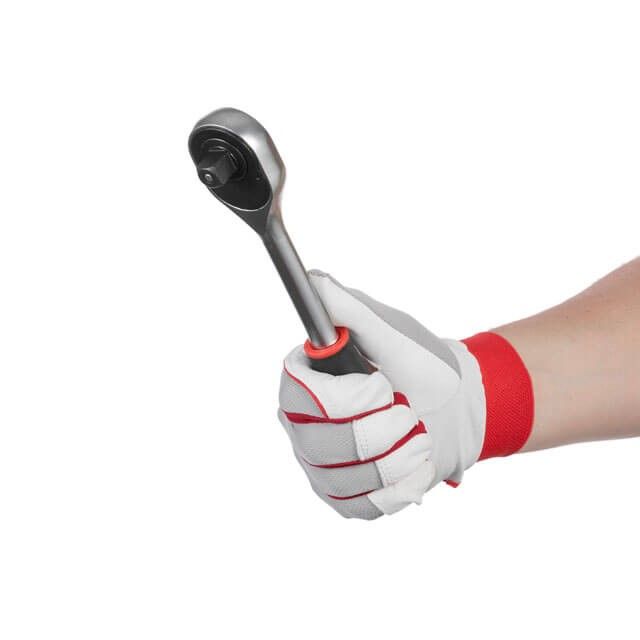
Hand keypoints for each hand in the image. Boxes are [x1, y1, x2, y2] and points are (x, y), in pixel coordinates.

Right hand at [278, 271, 488, 518]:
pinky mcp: (344, 495)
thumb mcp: (392, 333)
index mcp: (308, 381)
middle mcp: (303, 425)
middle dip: (379, 431)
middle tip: (408, 412)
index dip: (343, 398)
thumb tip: (314, 281)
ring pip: (341, 479)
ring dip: (395, 458)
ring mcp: (320, 464)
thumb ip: (351, 310)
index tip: (382, 386)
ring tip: (418, 436)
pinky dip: (399, 488)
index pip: (297, 394)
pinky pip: (361, 507)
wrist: (455, 408)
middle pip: (318, 443)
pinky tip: (414, 466)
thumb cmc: (421, 365)